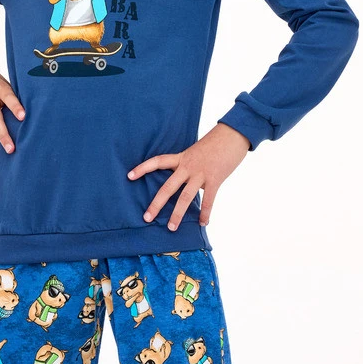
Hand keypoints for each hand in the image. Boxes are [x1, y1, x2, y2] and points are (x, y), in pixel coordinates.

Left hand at [127, 123, 250, 230]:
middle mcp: (188, 166)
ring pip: (186, 197)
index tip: (129, 176)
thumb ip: (188, 165)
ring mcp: (201, 174)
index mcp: (181, 158)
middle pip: (168, 187)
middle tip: (146, 218)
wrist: (233, 135)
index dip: (143, 168)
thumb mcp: (196, 151)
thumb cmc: (215, 143)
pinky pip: (209, 200)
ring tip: (171, 228)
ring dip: (178, 214)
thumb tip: (185, 180)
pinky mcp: (215, 179)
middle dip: (156, 204)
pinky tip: (202, 223)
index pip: (158, 161)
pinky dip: (205, 213)